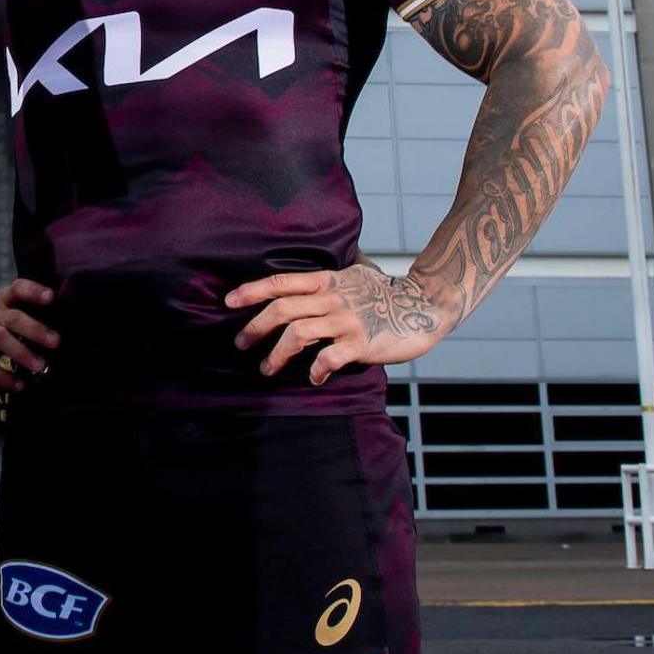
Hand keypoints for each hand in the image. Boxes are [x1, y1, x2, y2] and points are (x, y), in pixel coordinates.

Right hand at [0, 278, 58, 391]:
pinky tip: (19, 385)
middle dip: (34, 329)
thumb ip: (28, 311)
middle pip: (12, 318)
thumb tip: (65, 320)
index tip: (51, 297)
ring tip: (40, 365)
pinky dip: (3, 377)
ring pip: (0, 339)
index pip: (17, 289)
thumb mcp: (4, 307)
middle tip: (55, 342)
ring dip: (21, 353)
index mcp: (2, 300)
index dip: (33, 291)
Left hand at [225, 260, 451, 385]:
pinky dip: (316, 371)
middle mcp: (332, 298)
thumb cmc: (384, 293)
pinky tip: (314, 378)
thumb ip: (326, 280)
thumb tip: (298, 283)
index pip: (281, 281)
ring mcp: (346, 320)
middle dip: (255, 328)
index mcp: (326, 280)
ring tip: (267, 369)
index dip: (252, 290)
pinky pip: (328, 358)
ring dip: (277, 355)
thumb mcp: (352, 276)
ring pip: (298, 335)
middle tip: (241, 344)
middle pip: (282, 310)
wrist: (424, 304)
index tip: (228, 302)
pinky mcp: (361, 343)